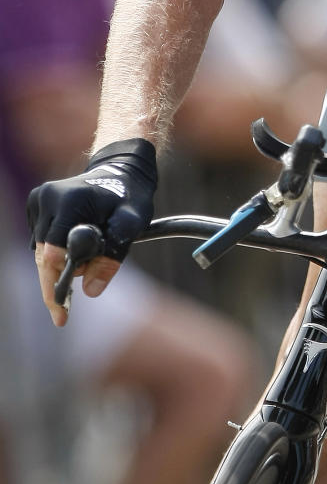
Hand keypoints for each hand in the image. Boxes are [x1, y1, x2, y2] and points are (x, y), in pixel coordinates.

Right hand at [27, 139, 157, 325]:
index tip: (61, 313)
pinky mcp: (35, 205)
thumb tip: (91, 291)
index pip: (53, 251)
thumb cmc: (129, 196)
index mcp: (70, 200)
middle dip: (56, 283)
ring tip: (82, 271)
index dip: (56, 284)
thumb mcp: (132, 223)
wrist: (119, 169)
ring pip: (40, 251)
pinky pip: (40, 242)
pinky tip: (74, 253)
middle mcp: (47, 198)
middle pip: (43, 255)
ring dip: (58, 267)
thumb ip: (113, 255)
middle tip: (63, 314)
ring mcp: (38, 200)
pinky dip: (55, 254)